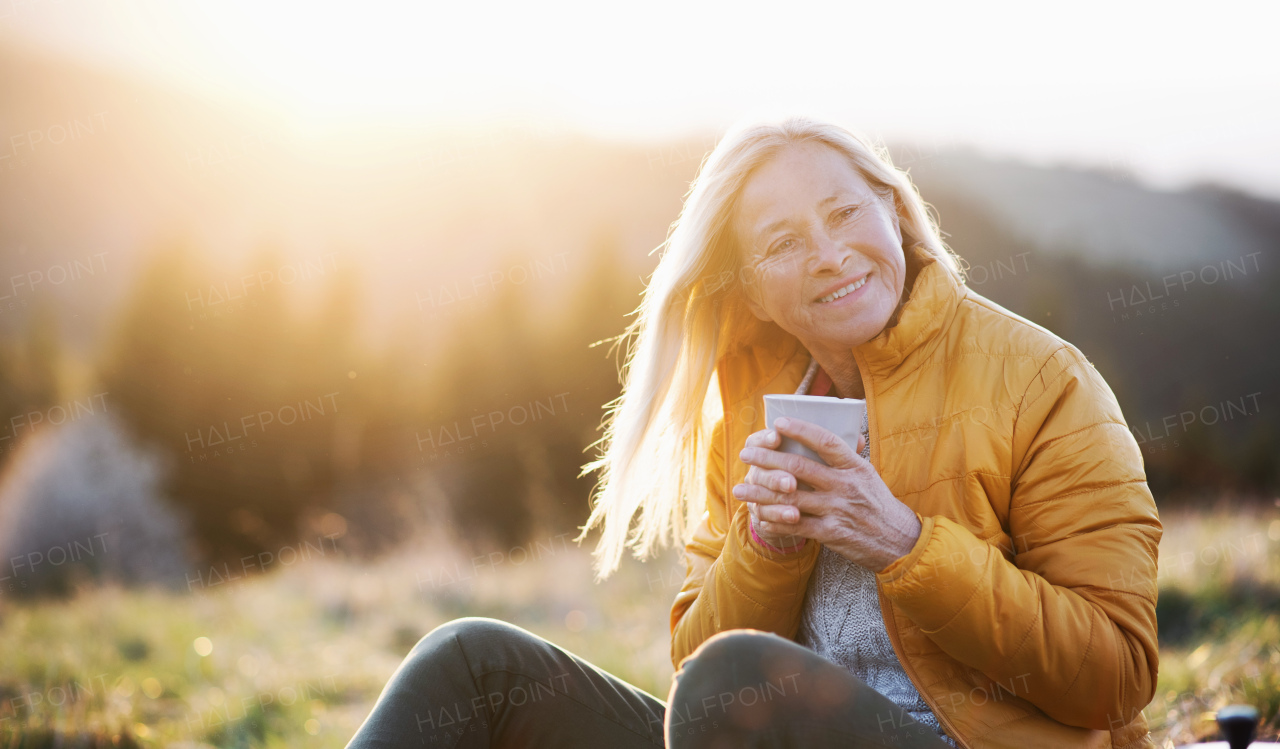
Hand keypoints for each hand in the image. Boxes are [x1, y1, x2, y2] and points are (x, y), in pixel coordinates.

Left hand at [732, 416, 921, 571]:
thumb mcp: (869, 475)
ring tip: (740, 488)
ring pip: (790, 498)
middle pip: (799, 467)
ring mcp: (837, 510)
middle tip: (746, 453)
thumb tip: (849, 429)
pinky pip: (795, 525)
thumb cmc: (879, 504)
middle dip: (767, 458)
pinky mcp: (831, 533)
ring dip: (760, 492)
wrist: (899, 542)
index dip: (800, 430)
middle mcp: (845, 486)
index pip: (825, 441)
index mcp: (854, 467)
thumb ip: (851, 456)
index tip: (777, 424)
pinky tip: (758, 515)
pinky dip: (774, 520)